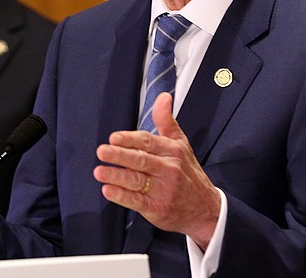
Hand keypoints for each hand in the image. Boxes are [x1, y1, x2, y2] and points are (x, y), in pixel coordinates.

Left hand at [93, 92, 220, 249]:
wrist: (205, 209)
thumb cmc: (188, 172)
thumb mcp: (181, 144)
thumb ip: (166, 120)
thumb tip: (164, 97)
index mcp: (172, 151)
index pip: (148, 142)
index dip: (130, 139)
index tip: (114, 137)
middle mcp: (168, 169)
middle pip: (141, 160)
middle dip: (120, 156)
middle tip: (102, 151)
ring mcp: (162, 190)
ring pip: (136, 181)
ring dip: (117, 176)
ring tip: (99, 172)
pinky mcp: (157, 208)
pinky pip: (137, 201)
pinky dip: (122, 196)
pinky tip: (108, 191)